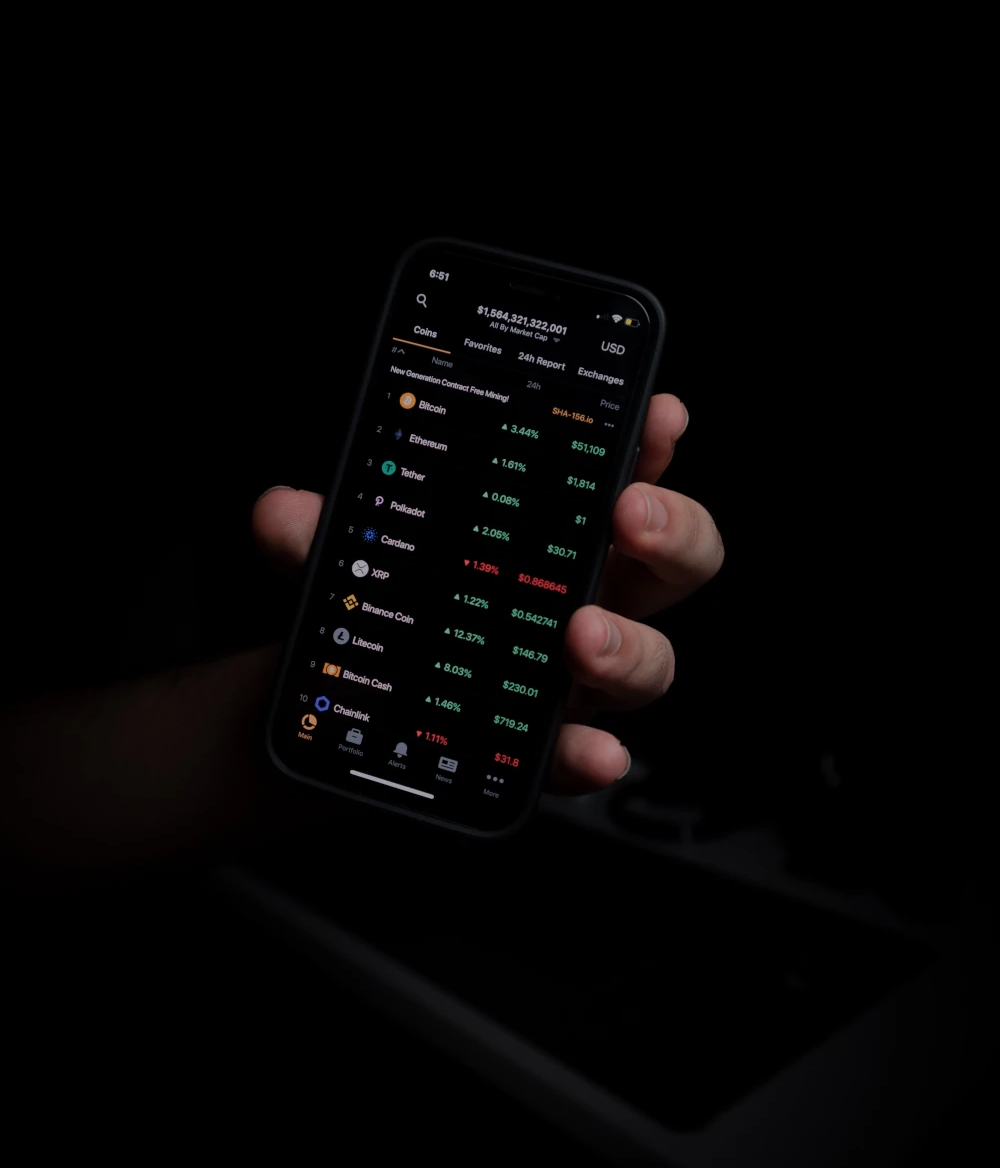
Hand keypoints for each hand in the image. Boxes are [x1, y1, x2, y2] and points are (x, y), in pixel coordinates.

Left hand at [254, 395, 722, 795]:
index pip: (626, 471)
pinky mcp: (551, 744)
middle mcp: (590, 595)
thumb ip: (318, 535)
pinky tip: (589, 751)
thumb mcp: (348, 559)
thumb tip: (282, 513)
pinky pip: (585, 751)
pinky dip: (590, 753)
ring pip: (652, 661)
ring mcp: (579, 675)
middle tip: (629, 515)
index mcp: (557, 530)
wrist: (349, 709)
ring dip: (629, 645)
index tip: (659, 413)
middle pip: (676, 561)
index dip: (653, 441)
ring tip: (581, 637)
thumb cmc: (386, 608)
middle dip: (672, 530)